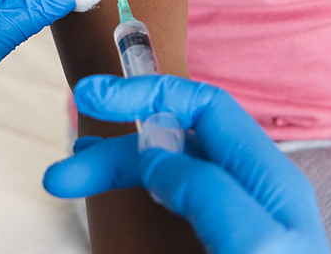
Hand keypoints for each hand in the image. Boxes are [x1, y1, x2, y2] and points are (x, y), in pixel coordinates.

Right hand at [44, 75, 330, 253]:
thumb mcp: (255, 244)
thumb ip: (209, 190)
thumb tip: (157, 158)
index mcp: (267, 178)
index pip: (203, 106)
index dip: (148, 92)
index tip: (94, 96)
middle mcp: (247, 192)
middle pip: (172, 148)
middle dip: (116, 152)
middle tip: (63, 173)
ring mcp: (228, 223)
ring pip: (162, 180)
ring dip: (114, 176)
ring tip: (68, 182)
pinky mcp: (208, 243)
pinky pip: (164, 214)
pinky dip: (131, 205)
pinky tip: (110, 214)